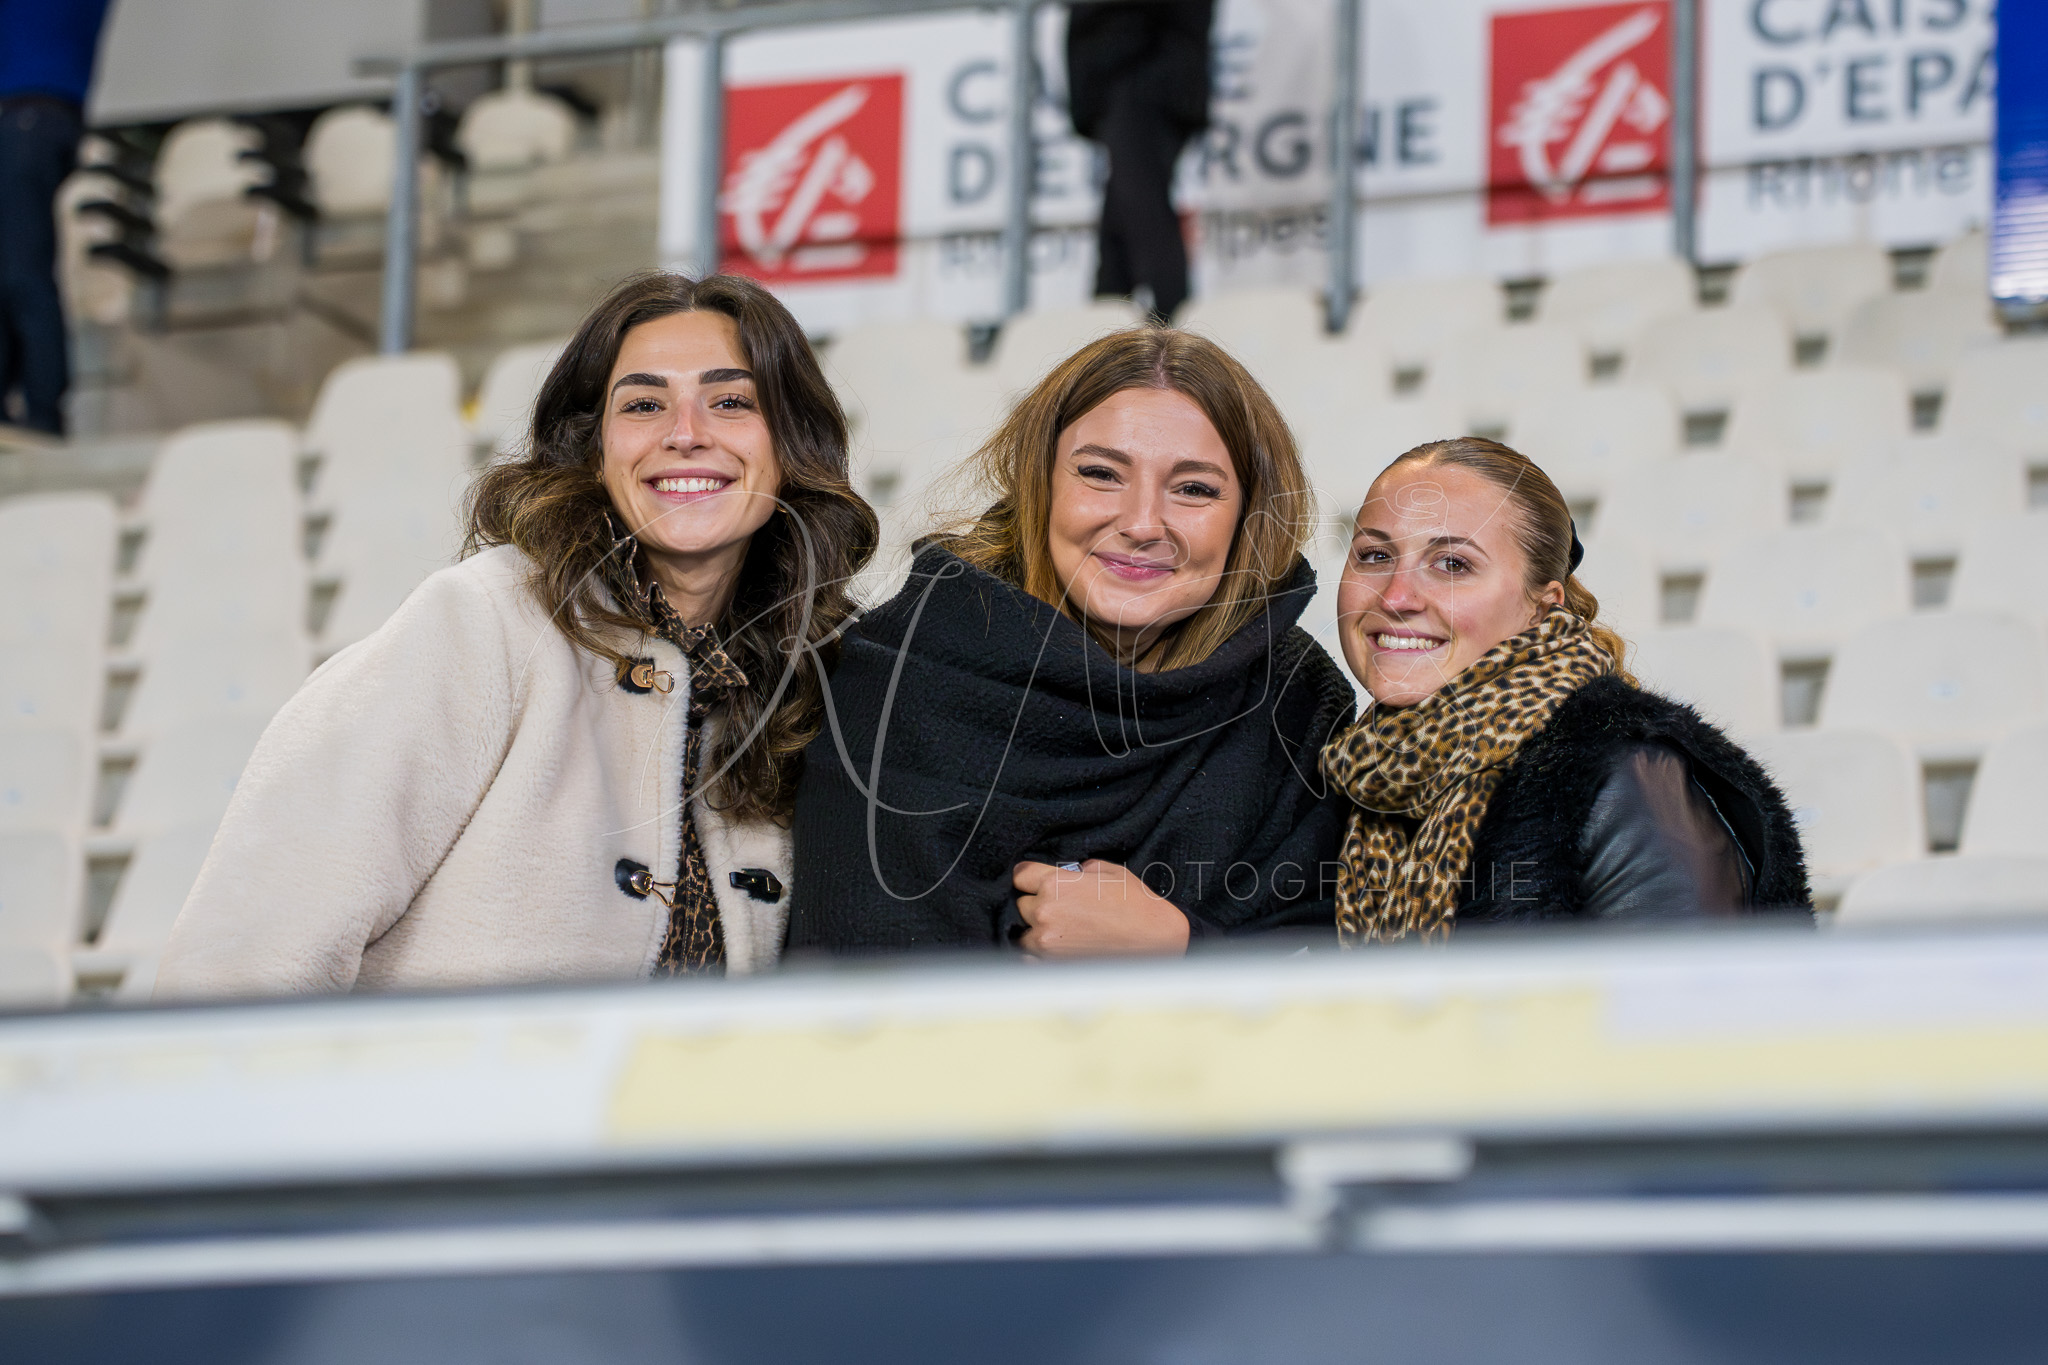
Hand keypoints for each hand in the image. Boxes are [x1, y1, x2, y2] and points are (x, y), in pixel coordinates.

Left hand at [1012, 859, 1191, 957]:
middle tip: (1060, 909)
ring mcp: (1047, 941)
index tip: (1036, 882)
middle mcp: (1046, 911)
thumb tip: (1070, 874)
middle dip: (1036, 905)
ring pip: (1024, 933)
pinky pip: (1031, 959)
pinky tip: (1060, 950)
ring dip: (1037, 931)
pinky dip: (1040, 956)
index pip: (1020, 875)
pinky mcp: (1053, 965)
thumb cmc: (1138, 904)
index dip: (1029, 878)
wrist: (1157, 940)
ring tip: (1063, 933)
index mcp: (1056, 883)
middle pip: (1021, 904)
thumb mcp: (1110, 871)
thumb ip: (1080, 870)